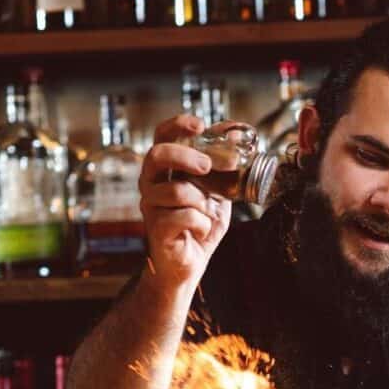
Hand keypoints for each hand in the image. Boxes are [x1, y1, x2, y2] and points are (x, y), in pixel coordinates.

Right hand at [139, 114, 231, 287]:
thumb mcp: (218, 191)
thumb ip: (224, 166)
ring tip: (207, 212)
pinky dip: (202, 224)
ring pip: (177, 191)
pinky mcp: (156, 229)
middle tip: (208, 166)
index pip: (161, 136)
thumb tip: (237, 136)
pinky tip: (201, 231)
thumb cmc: (200, 223)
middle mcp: (151, 183)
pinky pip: (185, 217)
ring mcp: (150, 206)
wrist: (190, 263)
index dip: (178, 125)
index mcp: (165, 169)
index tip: (201, 125)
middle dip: (186, 157)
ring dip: (202, 201)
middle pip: (157, 155)